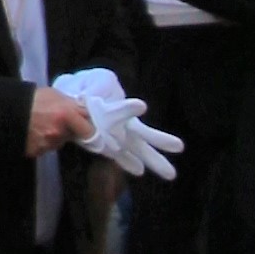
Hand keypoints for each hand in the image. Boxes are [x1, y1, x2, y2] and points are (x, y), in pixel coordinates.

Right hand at [27, 89, 99, 159]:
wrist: (3, 111)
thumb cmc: (29, 98)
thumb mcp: (52, 93)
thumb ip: (69, 102)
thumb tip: (79, 108)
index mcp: (66, 114)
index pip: (90, 126)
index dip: (89, 123)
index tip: (88, 121)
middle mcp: (61, 132)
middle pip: (77, 135)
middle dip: (74, 129)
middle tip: (66, 122)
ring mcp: (49, 144)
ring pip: (61, 141)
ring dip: (58, 135)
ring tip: (45, 125)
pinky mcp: (38, 152)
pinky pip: (47, 147)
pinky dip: (45, 141)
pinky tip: (36, 132)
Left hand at [69, 68, 180, 182]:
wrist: (74, 100)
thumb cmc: (90, 87)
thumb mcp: (96, 80)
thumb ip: (97, 87)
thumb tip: (89, 99)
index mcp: (123, 106)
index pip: (126, 108)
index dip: (129, 109)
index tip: (140, 107)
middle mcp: (124, 124)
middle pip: (143, 133)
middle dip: (161, 140)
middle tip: (180, 146)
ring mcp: (116, 137)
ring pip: (135, 147)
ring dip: (151, 158)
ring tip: (171, 173)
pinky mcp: (106, 147)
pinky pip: (118, 155)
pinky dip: (127, 161)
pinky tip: (140, 171)